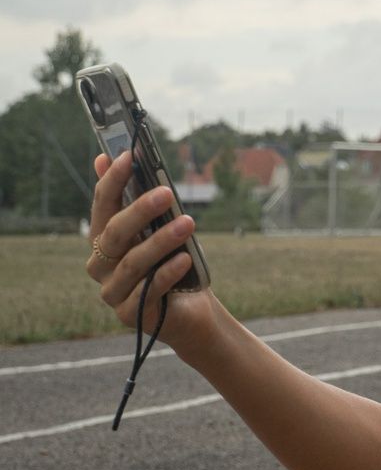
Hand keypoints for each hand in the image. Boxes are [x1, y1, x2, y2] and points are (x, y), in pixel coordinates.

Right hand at [86, 151, 212, 349]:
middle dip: (139, 210)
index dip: (112, 180)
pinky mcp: (131, 314)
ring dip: (161, 240)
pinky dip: (167, 273)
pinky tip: (185, 259)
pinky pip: (148, 290)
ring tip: (187, 223)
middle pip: (114, 233)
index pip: (102, 205)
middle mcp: (101, 266)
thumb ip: (137, 198)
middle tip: (166, 192)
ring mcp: (113, 292)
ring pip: (132, 262)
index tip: (128, 156)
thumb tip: (109, 156)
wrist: (190, 311)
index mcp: (104, 240)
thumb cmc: (172, 262)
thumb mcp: (159, 228)